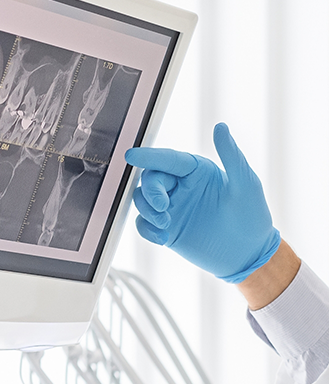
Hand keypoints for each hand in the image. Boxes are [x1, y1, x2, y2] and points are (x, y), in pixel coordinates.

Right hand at [125, 123, 279, 282]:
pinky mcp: (166, 228)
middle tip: (162, 207)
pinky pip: (144, 224)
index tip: (131, 155)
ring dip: (147, 211)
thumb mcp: (246, 185)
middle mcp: (180, 185)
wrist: (247, 256)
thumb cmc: (252, 217)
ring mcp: (171, 207)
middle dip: (151, 192)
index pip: (168, 159)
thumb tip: (221, 127)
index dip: (148, 156)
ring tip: (165, 225)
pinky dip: (147, 229)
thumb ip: (231, 156)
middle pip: (150, 179)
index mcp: (196, 170)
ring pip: (142, 200)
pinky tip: (163, 238)